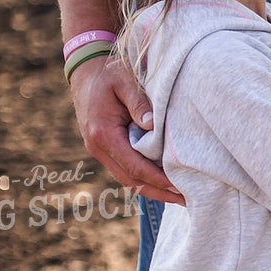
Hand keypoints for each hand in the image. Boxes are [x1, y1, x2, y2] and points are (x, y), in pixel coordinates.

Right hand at [68, 52, 184, 203]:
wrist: (84, 69)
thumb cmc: (107, 73)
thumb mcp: (124, 82)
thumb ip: (139, 103)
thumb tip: (151, 125)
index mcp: (103, 134)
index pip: (134, 166)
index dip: (157, 179)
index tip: (179, 187)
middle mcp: (98, 147)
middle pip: (131, 180)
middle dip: (159, 192)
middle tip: (186, 201)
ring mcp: (99, 150)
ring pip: (127, 179)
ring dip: (152, 189)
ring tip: (178, 197)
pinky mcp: (104, 148)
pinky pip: (124, 170)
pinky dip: (143, 179)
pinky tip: (162, 183)